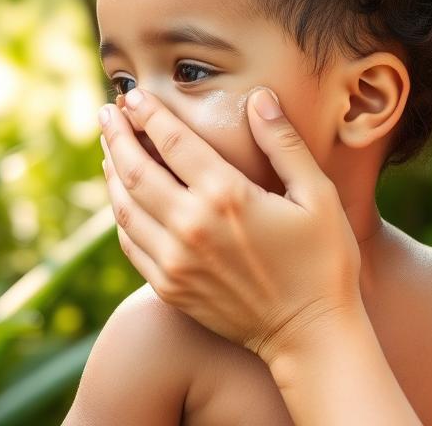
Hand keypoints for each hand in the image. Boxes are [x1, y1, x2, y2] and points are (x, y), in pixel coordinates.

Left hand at [98, 86, 362, 364]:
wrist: (311, 336)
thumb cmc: (324, 260)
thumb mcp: (318, 195)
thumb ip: (284, 143)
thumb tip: (259, 99)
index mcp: (227, 196)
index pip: (172, 142)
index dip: (148, 114)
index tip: (133, 95)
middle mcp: (191, 227)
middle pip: (136, 170)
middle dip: (117, 136)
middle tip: (107, 112)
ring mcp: (175, 262)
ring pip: (125, 208)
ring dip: (112, 173)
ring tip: (109, 149)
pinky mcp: (170, 288)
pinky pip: (131, 244)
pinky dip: (120, 215)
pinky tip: (123, 199)